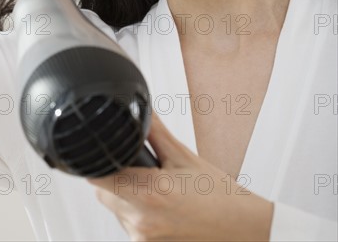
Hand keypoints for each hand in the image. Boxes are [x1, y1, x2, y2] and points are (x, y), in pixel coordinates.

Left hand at [88, 112, 273, 240]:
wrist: (241, 229)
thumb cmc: (218, 196)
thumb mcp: (184, 156)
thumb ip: (154, 132)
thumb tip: (140, 110)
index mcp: (149, 192)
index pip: (98, 176)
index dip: (98, 160)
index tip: (104, 151)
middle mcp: (141, 221)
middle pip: (103, 193)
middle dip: (115, 176)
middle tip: (141, 169)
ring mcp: (143, 240)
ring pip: (116, 210)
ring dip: (126, 197)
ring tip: (157, 190)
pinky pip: (129, 226)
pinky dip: (137, 214)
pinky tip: (161, 207)